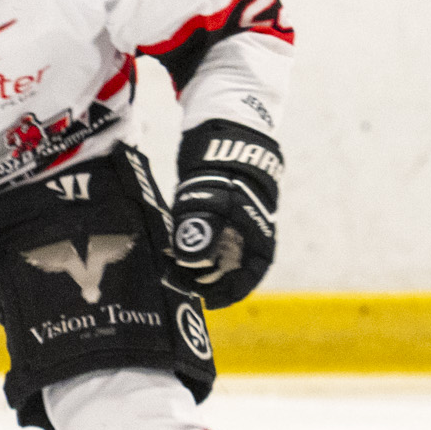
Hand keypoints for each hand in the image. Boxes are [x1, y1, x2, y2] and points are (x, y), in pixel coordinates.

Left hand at [167, 123, 280, 308]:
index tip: (208, 302)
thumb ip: (203, 232)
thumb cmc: (225, 164)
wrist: (226, 127)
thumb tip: (192, 265)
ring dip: (197, 262)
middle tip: (178, 280)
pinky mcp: (221, 208)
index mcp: (259, 232)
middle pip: (232, 266)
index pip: (251, 274)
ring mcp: (236, 219)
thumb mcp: (212, 199)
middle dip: (206, 279)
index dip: (231, 292)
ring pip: (219, 251)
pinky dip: (194, 243)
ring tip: (172, 265)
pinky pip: (209, 234)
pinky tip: (174, 245)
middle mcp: (250, 230)